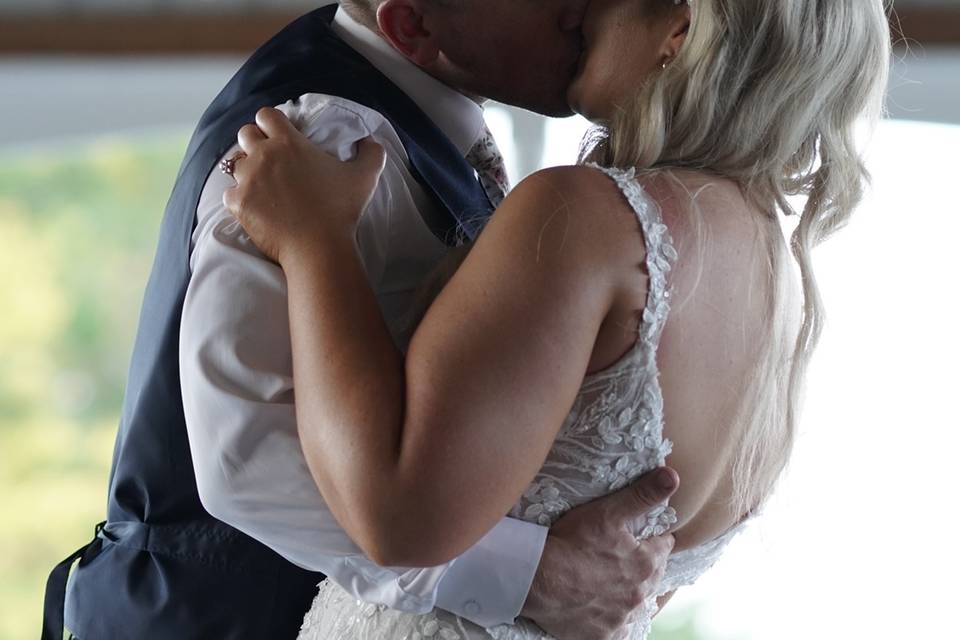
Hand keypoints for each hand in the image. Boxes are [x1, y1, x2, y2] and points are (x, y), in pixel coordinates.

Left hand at [223, 107, 385, 264]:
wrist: (318, 248)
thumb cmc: (341, 210)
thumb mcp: (365, 177)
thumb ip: (372, 153)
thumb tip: (372, 141)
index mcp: (289, 142)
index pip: (266, 115)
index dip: (272, 123)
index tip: (280, 136)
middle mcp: (263, 155)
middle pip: (245, 134)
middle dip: (255, 143)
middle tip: (270, 161)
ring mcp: (248, 179)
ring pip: (236, 164)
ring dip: (248, 172)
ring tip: (264, 187)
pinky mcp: (238, 203)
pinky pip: (230, 193)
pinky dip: (240, 198)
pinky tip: (256, 207)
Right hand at [521, 467, 678, 639]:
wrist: (536, 580)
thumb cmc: (570, 543)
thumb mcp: (608, 512)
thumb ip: (643, 495)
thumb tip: (673, 477)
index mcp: (645, 563)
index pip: (663, 547)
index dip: (653, 538)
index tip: (643, 535)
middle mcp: (639, 594)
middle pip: (651, 577)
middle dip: (643, 566)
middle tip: (625, 557)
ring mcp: (620, 618)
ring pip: (635, 604)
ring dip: (629, 593)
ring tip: (612, 582)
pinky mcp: (602, 635)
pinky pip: (617, 630)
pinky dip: (613, 621)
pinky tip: (602, 610)